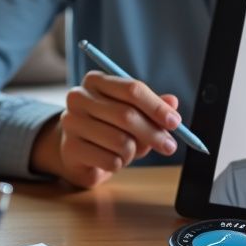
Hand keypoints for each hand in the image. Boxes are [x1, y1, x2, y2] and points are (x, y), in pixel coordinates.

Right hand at [33, 71, 182, 187]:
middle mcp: (79, 97)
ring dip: (133, 152)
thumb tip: (172, 102)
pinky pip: (110, 161)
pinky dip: (119, 164)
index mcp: (96, 81)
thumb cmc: (108, 127)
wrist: (76, 151)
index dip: (156, 107)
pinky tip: (112, 160)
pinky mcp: (70, 148)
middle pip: (127, 115)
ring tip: (128, 152)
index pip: (132, 89)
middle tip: (169, 146)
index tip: (175, 123)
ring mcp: (71, 122)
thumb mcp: (132, 113)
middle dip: (153, 133)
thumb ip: (151, 107)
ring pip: (120, 141)